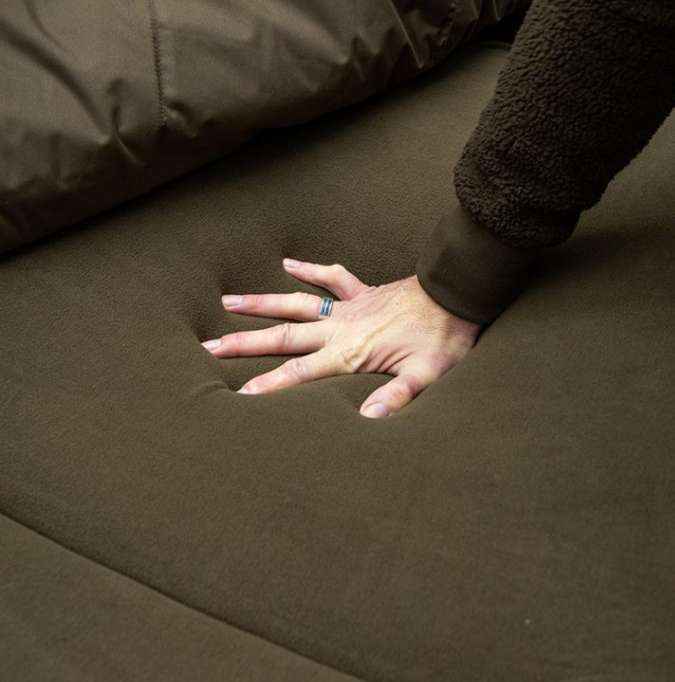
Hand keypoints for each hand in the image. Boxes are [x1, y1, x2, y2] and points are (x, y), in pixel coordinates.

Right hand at [201, 258, 481, 417]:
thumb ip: (396, 397)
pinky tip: (287, 263)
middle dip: (245, 344)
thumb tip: (367, 418)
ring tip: (226, 302)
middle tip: (208, 347)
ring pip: (296, 304)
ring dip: (261, 304)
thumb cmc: (445, 338)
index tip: (239, 395)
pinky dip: (308, 270)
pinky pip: (331, 278)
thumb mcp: (426, 375)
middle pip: (284, 336)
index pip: (301, 374)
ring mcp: (349, 307)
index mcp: (350, 352)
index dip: (270, 385)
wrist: (460, 293)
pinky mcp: (362, 292)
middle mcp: (341, 327)